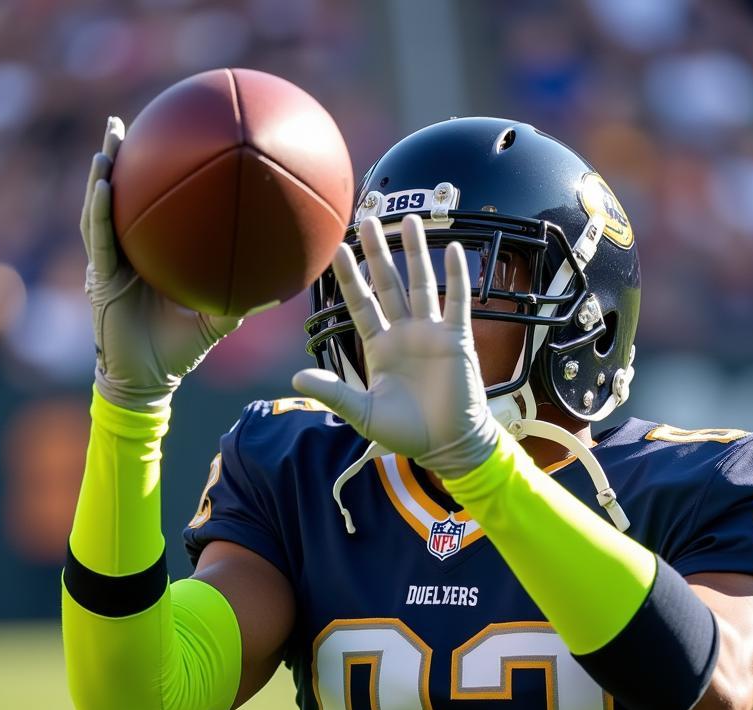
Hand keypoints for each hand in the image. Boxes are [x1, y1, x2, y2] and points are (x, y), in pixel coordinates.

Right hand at [81, 117, 242, 410]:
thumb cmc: (180, 351)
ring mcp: (110, 266)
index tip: (159, 143)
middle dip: (115, 161)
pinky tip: (104, 186)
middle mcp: (126, 255)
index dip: (147, 178)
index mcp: (149, 257)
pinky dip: (99, 212)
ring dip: (100, 178)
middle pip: (116, 199)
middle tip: (120, 125)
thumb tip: (280, 286)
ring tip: (106, 147)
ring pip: (100, 213)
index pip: (147, 210)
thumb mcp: (217, 321)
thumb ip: (242, 300)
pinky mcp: (100, 281)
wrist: (150, 381)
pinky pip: (99, 241)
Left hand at [292, 215, 499, 477]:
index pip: (361, 303)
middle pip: (389, 283)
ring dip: (416, 252)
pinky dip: (457, 276)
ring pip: (422, 284)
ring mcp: (431, 333)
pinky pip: (457, 302)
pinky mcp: (457, 340)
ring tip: (408, 219)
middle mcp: (404, 333)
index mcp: (379, 347)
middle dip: (379, 252)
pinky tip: (452, 249)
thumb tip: (295, 380)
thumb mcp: (363, 413)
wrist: (446, 446)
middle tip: (368, 219)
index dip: (351, 277)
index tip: (338, 249)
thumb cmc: (406, 432)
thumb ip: (334, 393)